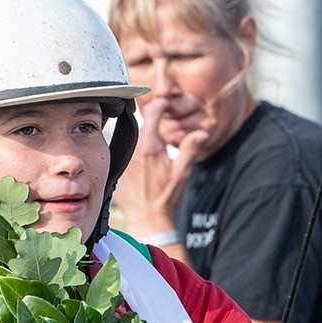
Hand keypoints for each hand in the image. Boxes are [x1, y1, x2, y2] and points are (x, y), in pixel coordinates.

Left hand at [112, 98, 209, 236]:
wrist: (146, 218)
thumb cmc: (165, 197)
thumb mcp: (181, 172)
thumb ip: (191, 148)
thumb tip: (203, 131)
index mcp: (150, 147)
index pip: (151, 111)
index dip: (159, 104)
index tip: (164, 105)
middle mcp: (133, 150)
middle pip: (140, 122)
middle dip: (151, 119)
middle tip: (160, 122)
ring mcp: (123, 157)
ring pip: (131, 135)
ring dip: (141, 135)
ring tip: (151, 143)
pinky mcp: (118, 166)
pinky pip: (124, 150)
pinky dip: (132, 149)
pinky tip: (139, 160)